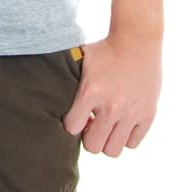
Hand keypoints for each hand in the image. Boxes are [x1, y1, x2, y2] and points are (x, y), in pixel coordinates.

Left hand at [62, 31, 162, 156]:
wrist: (137, 41)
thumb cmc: (104, 51)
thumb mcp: (79, 60)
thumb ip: (64, 79)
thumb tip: (42, 90)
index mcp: (90, 92)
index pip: (72, 128)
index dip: (72, 124)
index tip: (76, 117)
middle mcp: (112, 105)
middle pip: (94, 146)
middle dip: (89, 137)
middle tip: (91, 124)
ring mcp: (131, 112)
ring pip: (113, 150)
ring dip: (107, 140)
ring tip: (107, 125)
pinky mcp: (148, 114)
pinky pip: (132, 143)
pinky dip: (126, 137)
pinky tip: (122, 122)